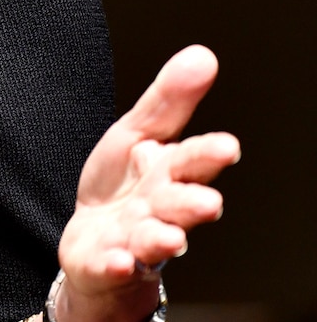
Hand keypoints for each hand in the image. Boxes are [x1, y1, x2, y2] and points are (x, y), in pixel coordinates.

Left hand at [54, 44, 239, 321]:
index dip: (208, 155)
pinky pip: (112, 267)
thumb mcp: (138, 135)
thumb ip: (170, 101)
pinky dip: (116, 264)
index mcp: (168, 173)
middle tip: (207, 204)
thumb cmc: (124, 187)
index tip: (227, 147)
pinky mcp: (106, 264)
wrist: (95, 244)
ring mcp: (134, 240)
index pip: (192, 161)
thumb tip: (204, 54)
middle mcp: (159, 210)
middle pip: (179, 205)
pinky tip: (118, 259)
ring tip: (170, 237)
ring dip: (161, 238)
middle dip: (192, 204)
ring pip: (152, 240)